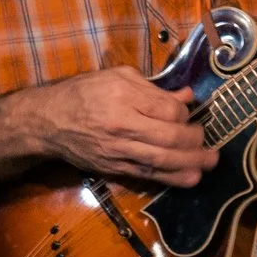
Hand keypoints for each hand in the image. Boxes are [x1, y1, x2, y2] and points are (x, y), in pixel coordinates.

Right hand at [20, 66, 217, 186]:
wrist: (47, 122)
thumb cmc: (83, 93)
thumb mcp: (118, 77)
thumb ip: (154, 88)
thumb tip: (187, 96)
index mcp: (123, 97)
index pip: (168, 110)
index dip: (185, 114)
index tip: (188, 113)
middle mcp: (122, 126)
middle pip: (168, 138)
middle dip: (195, 142)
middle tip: (208, 142)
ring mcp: (117, 150)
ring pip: (160, 161)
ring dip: (190, 165)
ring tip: (210, 164)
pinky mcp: (113, 167)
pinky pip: (146, 174)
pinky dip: (170, 178)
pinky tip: (189, 178)